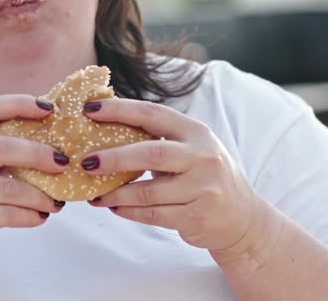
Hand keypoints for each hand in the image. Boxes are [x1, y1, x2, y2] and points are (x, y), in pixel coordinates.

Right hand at [0, 95, 68, 274]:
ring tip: (56, 201)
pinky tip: (41, 217)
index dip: (19, 104)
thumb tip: (52, 140)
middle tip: (63, 162)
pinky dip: (30, 215)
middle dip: (38, 154)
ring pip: (9, 187)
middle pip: (0, 147)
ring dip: (40, 195)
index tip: (49, 108)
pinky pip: (7, 213)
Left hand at [83, 99, 261, 252]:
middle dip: (113, 157)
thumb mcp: (190, 149)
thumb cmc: (204, 176)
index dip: (120, 110)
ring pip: (147, 191)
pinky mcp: (196, 217)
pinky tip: (113, 207)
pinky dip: (128, 212)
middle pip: (151, 153)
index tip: (90, 109)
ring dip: (115, 193)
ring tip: (93, 193)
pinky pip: (153, 215)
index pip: (153, 114)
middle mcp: (202, 157)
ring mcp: (202, 188)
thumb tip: (104, 126)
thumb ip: (157, 138)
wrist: (242, 218)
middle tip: (86, 161)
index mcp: (196, 132)